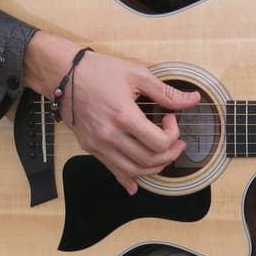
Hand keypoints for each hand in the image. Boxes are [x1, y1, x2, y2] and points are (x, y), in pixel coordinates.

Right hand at [23, 31, 198, 194]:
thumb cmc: (98, 71)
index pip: (159, 142)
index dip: (173, 134)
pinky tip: (134, 185)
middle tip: (174, 140)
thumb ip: (166, 92)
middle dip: (169, 153)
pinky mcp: (90, 147)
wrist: (63, 74)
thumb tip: (193, 100)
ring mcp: (98, 144)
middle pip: (148, 160)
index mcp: (123, 116)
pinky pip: (112, 170)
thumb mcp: (137, 75)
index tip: (171, 119)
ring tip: (162, 154)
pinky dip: (127, 179)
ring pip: (132, 171)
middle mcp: (110, 135)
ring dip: (153, 167)